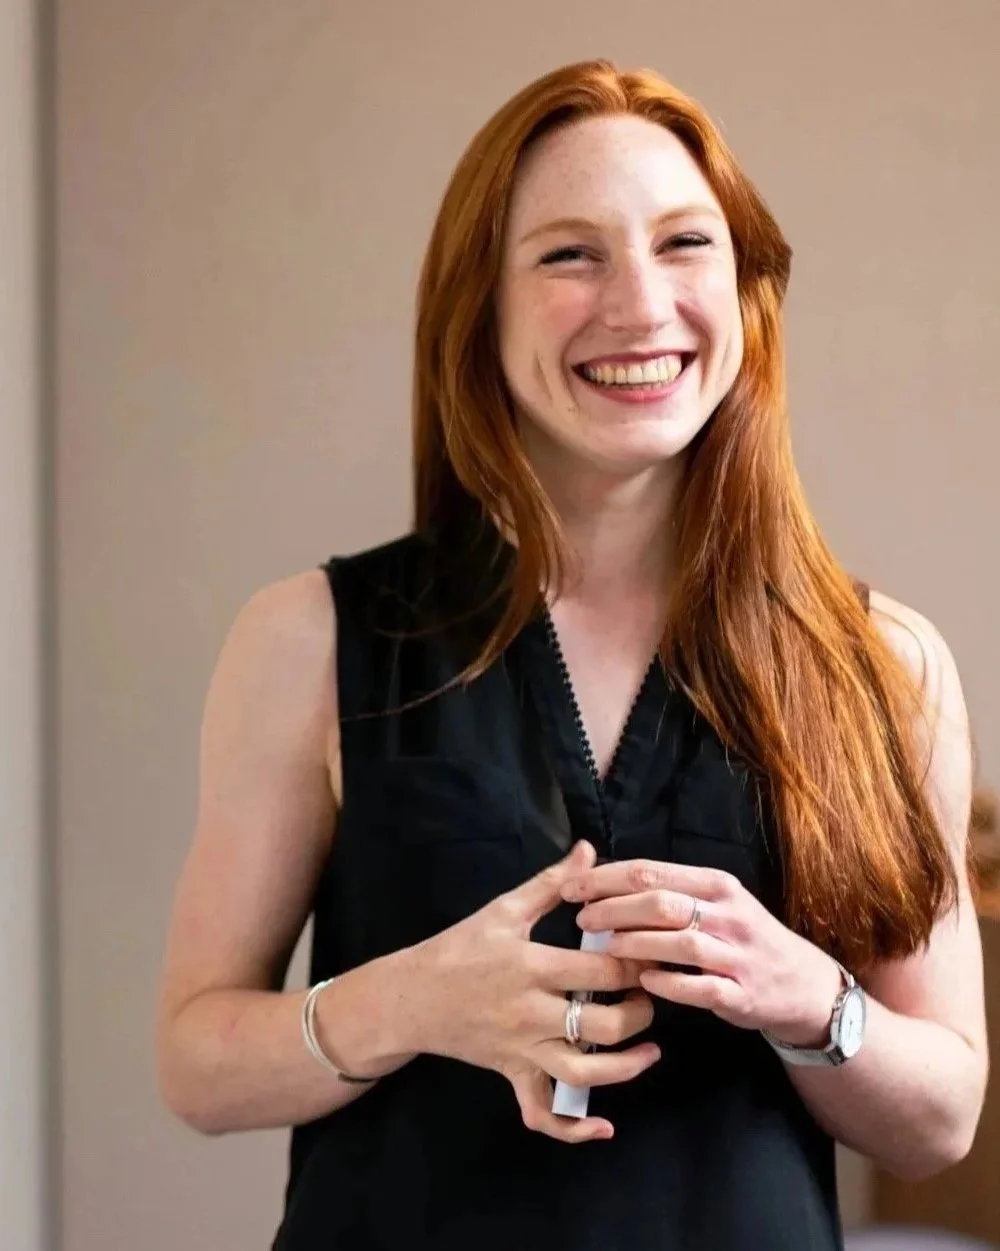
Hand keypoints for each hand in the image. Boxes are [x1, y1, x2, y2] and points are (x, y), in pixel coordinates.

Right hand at [399, 841, 659, 1142]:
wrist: (410, 997)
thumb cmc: (459, 948)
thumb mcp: (503, 909)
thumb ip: (552, 883)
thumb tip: (589, 849)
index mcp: (532, 967)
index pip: (602, 972)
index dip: (637, 965)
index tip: (655, 953)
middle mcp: (531, 1013)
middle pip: (604, 1026)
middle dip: (640, 1013)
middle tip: (652, 995)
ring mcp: (522, 1050)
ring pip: (584, 1074)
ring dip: (626, 1068)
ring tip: (650, 1050)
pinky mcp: (513, 1075)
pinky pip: (543, 1114)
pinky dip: (573, 1129)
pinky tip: (603, 1127)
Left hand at [561, 859, 843, 1046]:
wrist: (801, 984)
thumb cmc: (742, 937)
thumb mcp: (716, 902)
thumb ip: (669, 890)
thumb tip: (605, 880)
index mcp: (715, 884)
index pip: (651, 871)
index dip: (606, 878)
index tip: (572, 886)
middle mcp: (728, 914)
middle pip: (661, 902)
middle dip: (614, 908)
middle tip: (582, 917)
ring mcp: (737, 954)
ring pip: (680, 941)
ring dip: (637, 943)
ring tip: (605, 947)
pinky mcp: (741, 994)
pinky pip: (700, 987)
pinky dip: (668, 983)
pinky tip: (643, 981)